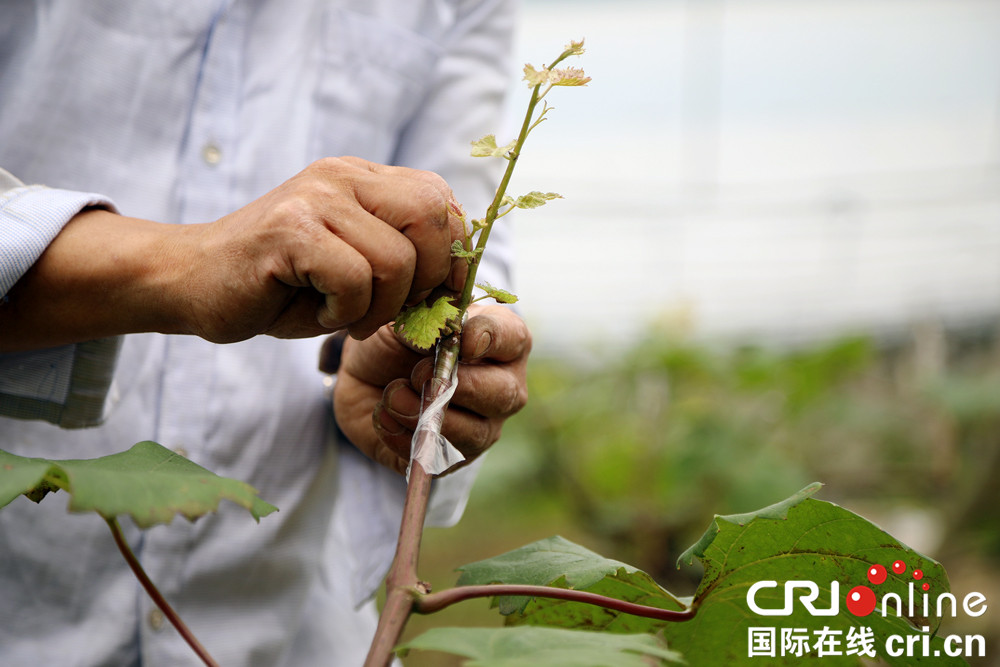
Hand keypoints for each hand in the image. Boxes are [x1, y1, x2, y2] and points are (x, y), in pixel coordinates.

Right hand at [0, 157, 464, 350]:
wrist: (191, 282)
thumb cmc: (281, 285)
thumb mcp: (353, 266)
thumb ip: (403, 261)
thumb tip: (460, 283)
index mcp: (365, 180)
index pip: (443, 202)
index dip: (450, 259)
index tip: (425, 297)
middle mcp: (344, 177)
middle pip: (434, 220)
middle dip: (425, 283)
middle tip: (387, 310)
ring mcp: (316, 198)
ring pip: (397, 260)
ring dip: (379, 308)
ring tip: (343, 314)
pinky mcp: (290, 230)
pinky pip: (356, 279)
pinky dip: (346, 313)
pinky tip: (318, 314)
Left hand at [330, 305, 530, 474]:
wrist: (363, 380)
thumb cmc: (396, 342)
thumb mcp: (404, 322)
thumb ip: (424, 326)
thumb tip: (436, 337)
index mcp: (499, 340)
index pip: (512, 338)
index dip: (491, 338)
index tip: (463, 342)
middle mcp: (502, 386)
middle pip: (504, 394)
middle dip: (458, 386)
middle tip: (417, 374)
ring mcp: (483, 426)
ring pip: (474, 433)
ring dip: (426, 415)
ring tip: (392, 396)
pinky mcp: (454, 457)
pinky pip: (439, 457)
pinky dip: (404, 437)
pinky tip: (384, 415)